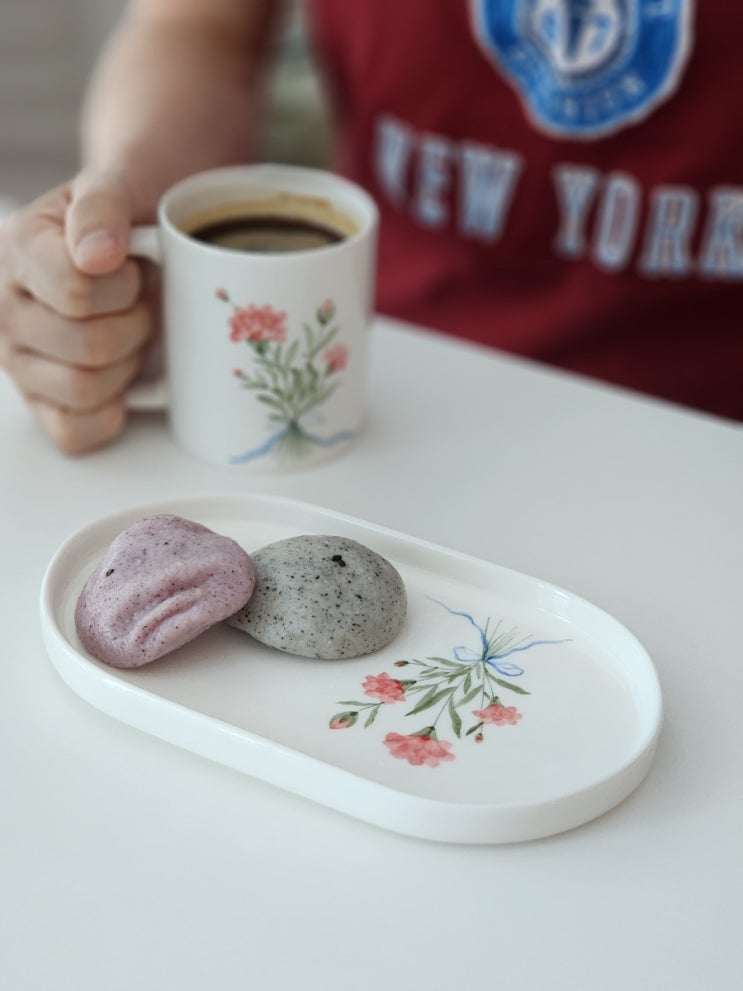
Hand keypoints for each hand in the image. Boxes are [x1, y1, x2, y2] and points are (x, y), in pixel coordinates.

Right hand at [0, 168, 155, 453]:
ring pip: (85, 389)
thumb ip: (103, 205)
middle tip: (139, 303)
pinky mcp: (38, 405)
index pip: (77, 292)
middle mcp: (2, 312)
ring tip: (129, 333)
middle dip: (134, 325)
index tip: (130, 267)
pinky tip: (119, 380)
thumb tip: (98, 254)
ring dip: (127, 365)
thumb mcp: (115, 185)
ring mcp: (15, 363)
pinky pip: (74, 433)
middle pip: (88, 346)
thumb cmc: (119, 222)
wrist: (123, 243)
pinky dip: (109, 413)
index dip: (124, 285)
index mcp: (14, 251)